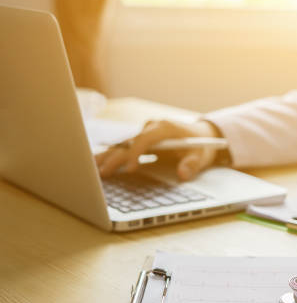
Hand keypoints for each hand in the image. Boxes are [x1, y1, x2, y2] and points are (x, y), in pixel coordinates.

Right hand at [95, 119, 221, 180]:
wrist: (201, 134)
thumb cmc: (200, 145)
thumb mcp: (200, 155)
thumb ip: (191, 165)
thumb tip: (183, 174)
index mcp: (164, 128)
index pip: (145, 140)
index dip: (136, 154)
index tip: (130, 168)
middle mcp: (151, 128)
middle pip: (128, 143)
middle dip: (115, 158)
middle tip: (101, 173)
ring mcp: (144, 133)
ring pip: (122, 145)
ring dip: (107, 156)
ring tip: (91, 168)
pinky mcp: (140, 140)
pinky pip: (124, 148)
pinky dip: (111, 156)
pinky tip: (97, 164)